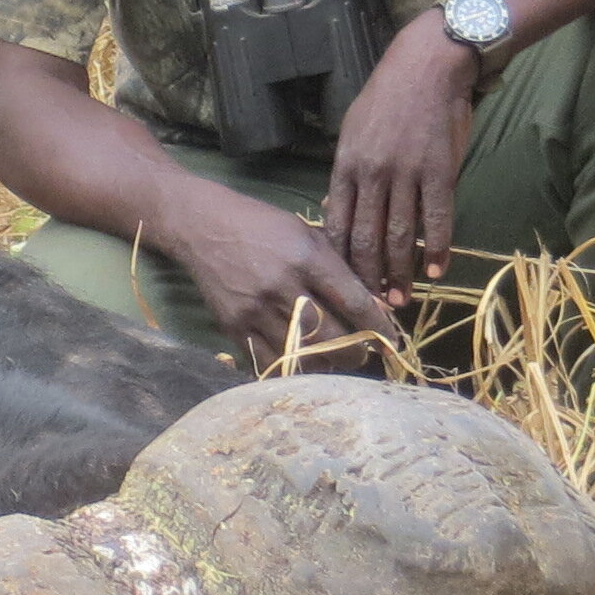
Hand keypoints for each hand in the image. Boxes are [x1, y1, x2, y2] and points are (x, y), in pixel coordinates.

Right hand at [160, 185, 394, 367]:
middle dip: (355, 351)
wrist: (202, 227)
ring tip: (335, 360)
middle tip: (363, 353)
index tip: (392, 341)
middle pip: (332, 336)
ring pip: (303, 354)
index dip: (379, 327)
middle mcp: (282, 286)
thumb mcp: (307, 234)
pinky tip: (303, 363)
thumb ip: (339, 268)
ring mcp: (255, 310)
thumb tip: (375, 305)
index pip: (354, 302)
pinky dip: (292, 368)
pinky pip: (269, 362)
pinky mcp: (234, 327)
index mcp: (307, 258)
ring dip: (326, 364)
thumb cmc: (263, 226)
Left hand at [322, 20, 481, 292]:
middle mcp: (373, 175)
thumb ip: (346, 175)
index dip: (341, 262)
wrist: (428, 65)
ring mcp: (408, 174)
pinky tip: (436, 270)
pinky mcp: (441, 172)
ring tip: (401, 299)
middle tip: (371, 309)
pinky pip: (438, 219)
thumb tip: (335, 213)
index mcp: (346, 167)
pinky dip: (437, 249)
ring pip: (401, 236)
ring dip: (400, 273)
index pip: (338, 226)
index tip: (342, 288)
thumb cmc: (387, 98)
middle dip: (368, 278)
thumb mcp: (352, 132)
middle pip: (367, 239)